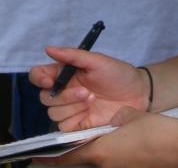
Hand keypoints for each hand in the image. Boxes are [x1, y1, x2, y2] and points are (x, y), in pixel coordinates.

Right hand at [29, 47, 149, 130]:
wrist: (139, 94)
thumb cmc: (118, 74)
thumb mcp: (97, 60)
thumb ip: (72, 55)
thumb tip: (48, 49)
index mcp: (64, 74)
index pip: (38, 76)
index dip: (39, 79)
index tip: (49, 81)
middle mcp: (64, 92)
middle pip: (45, 98)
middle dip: (64, 96)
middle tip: (87, 92)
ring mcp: (71, 109)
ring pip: (53, 113)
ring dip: (72, 107)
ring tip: (93, 100)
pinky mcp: (79, 124)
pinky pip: (64, 127)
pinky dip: (75, 120)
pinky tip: (90, 113)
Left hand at [31, 109, 177, 166]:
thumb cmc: (155, 130)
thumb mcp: (128, 116)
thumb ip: (111, 120)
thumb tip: (107, 122)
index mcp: (99, 152)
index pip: (66, 158)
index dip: (49, 158)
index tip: (34, 158)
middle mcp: (105, 164)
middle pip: (78, 161)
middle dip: (66, 155)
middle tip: (54, 149)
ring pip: (93, 162)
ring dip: (86, 153)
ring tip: (81, 141)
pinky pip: (108, 162)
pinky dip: (102, 154)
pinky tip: (106, 144)